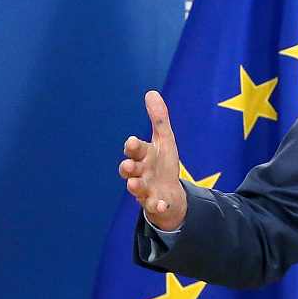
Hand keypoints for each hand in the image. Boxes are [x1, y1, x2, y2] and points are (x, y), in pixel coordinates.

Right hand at [119, 90, 188, 229]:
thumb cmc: (162, 164)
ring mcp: (146, 190)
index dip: (132, 147)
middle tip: (129, 165)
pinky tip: (161, 204)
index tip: (132, 142)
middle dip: (128, 167)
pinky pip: (153, 206)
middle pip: (130, 169)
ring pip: (136, 188)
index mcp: (143, 156)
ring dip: (135, 186)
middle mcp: (140, 173)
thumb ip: (158, 119)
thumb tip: (151, 92)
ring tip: (134, 184)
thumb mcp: (164, 141)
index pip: (134, 150)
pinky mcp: (154, 204)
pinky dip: (156, 206)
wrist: (168, 193)